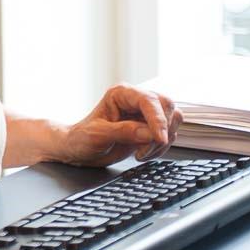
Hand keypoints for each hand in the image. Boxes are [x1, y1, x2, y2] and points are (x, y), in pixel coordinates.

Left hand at [58, 83, 182, 166]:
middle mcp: (136, 101)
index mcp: (121, 94)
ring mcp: (144, 115)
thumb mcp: (97, 136)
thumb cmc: (81, 139)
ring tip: (141, 153)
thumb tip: (149, 134)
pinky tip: (143, 154)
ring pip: (173, 120)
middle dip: (162, 130)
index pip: (149, 100)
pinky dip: (160, 148)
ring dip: (162, 141)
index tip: (159, 139)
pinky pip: (169, 135)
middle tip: (144, 150)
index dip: (158, 119)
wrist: (77, 151)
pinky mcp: (149, 129)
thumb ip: (123, 132)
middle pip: (167, 106)